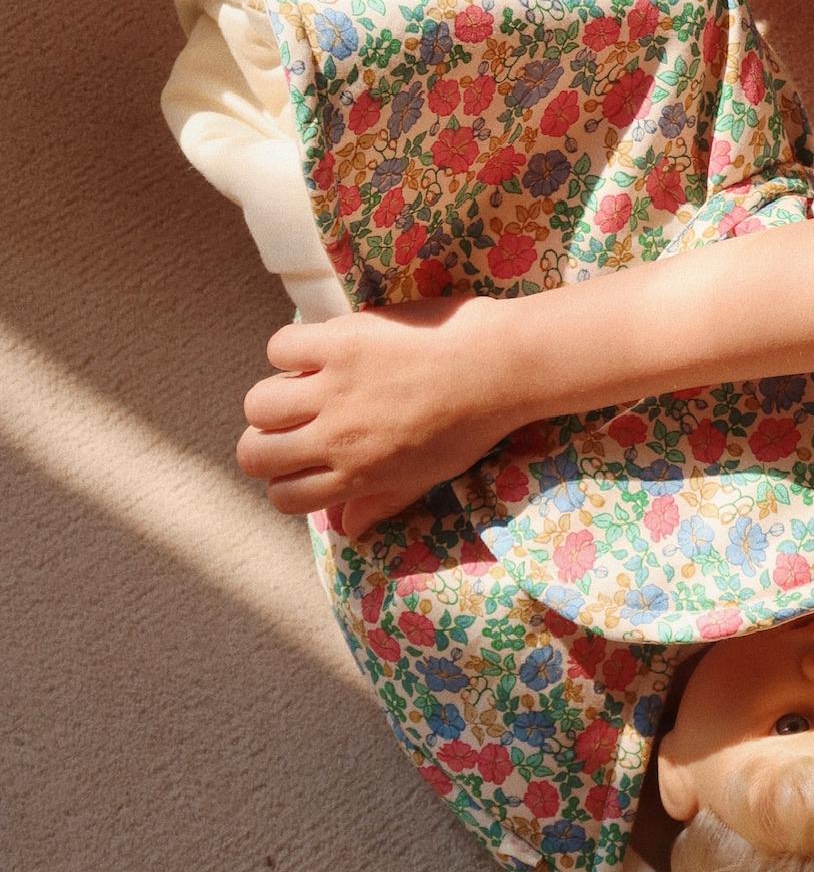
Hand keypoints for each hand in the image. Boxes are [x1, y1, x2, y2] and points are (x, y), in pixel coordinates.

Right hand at [236, 298, 519, 537]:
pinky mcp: (339, 342)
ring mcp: (334, 389)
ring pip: (258, 404)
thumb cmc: (472, 424)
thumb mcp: (428, 476)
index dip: (285, 482)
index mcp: (358, 476)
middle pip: (255, 454)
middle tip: (290, 425)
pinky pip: (281, 347)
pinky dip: (292, 348)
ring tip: (301, 385)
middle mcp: (336, 439)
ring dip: (275, 396)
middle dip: (265, 444)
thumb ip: (382, 501)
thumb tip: (346, 529)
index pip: (285, 497)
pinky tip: (318, 349)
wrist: (499, 367)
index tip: (300, 463)